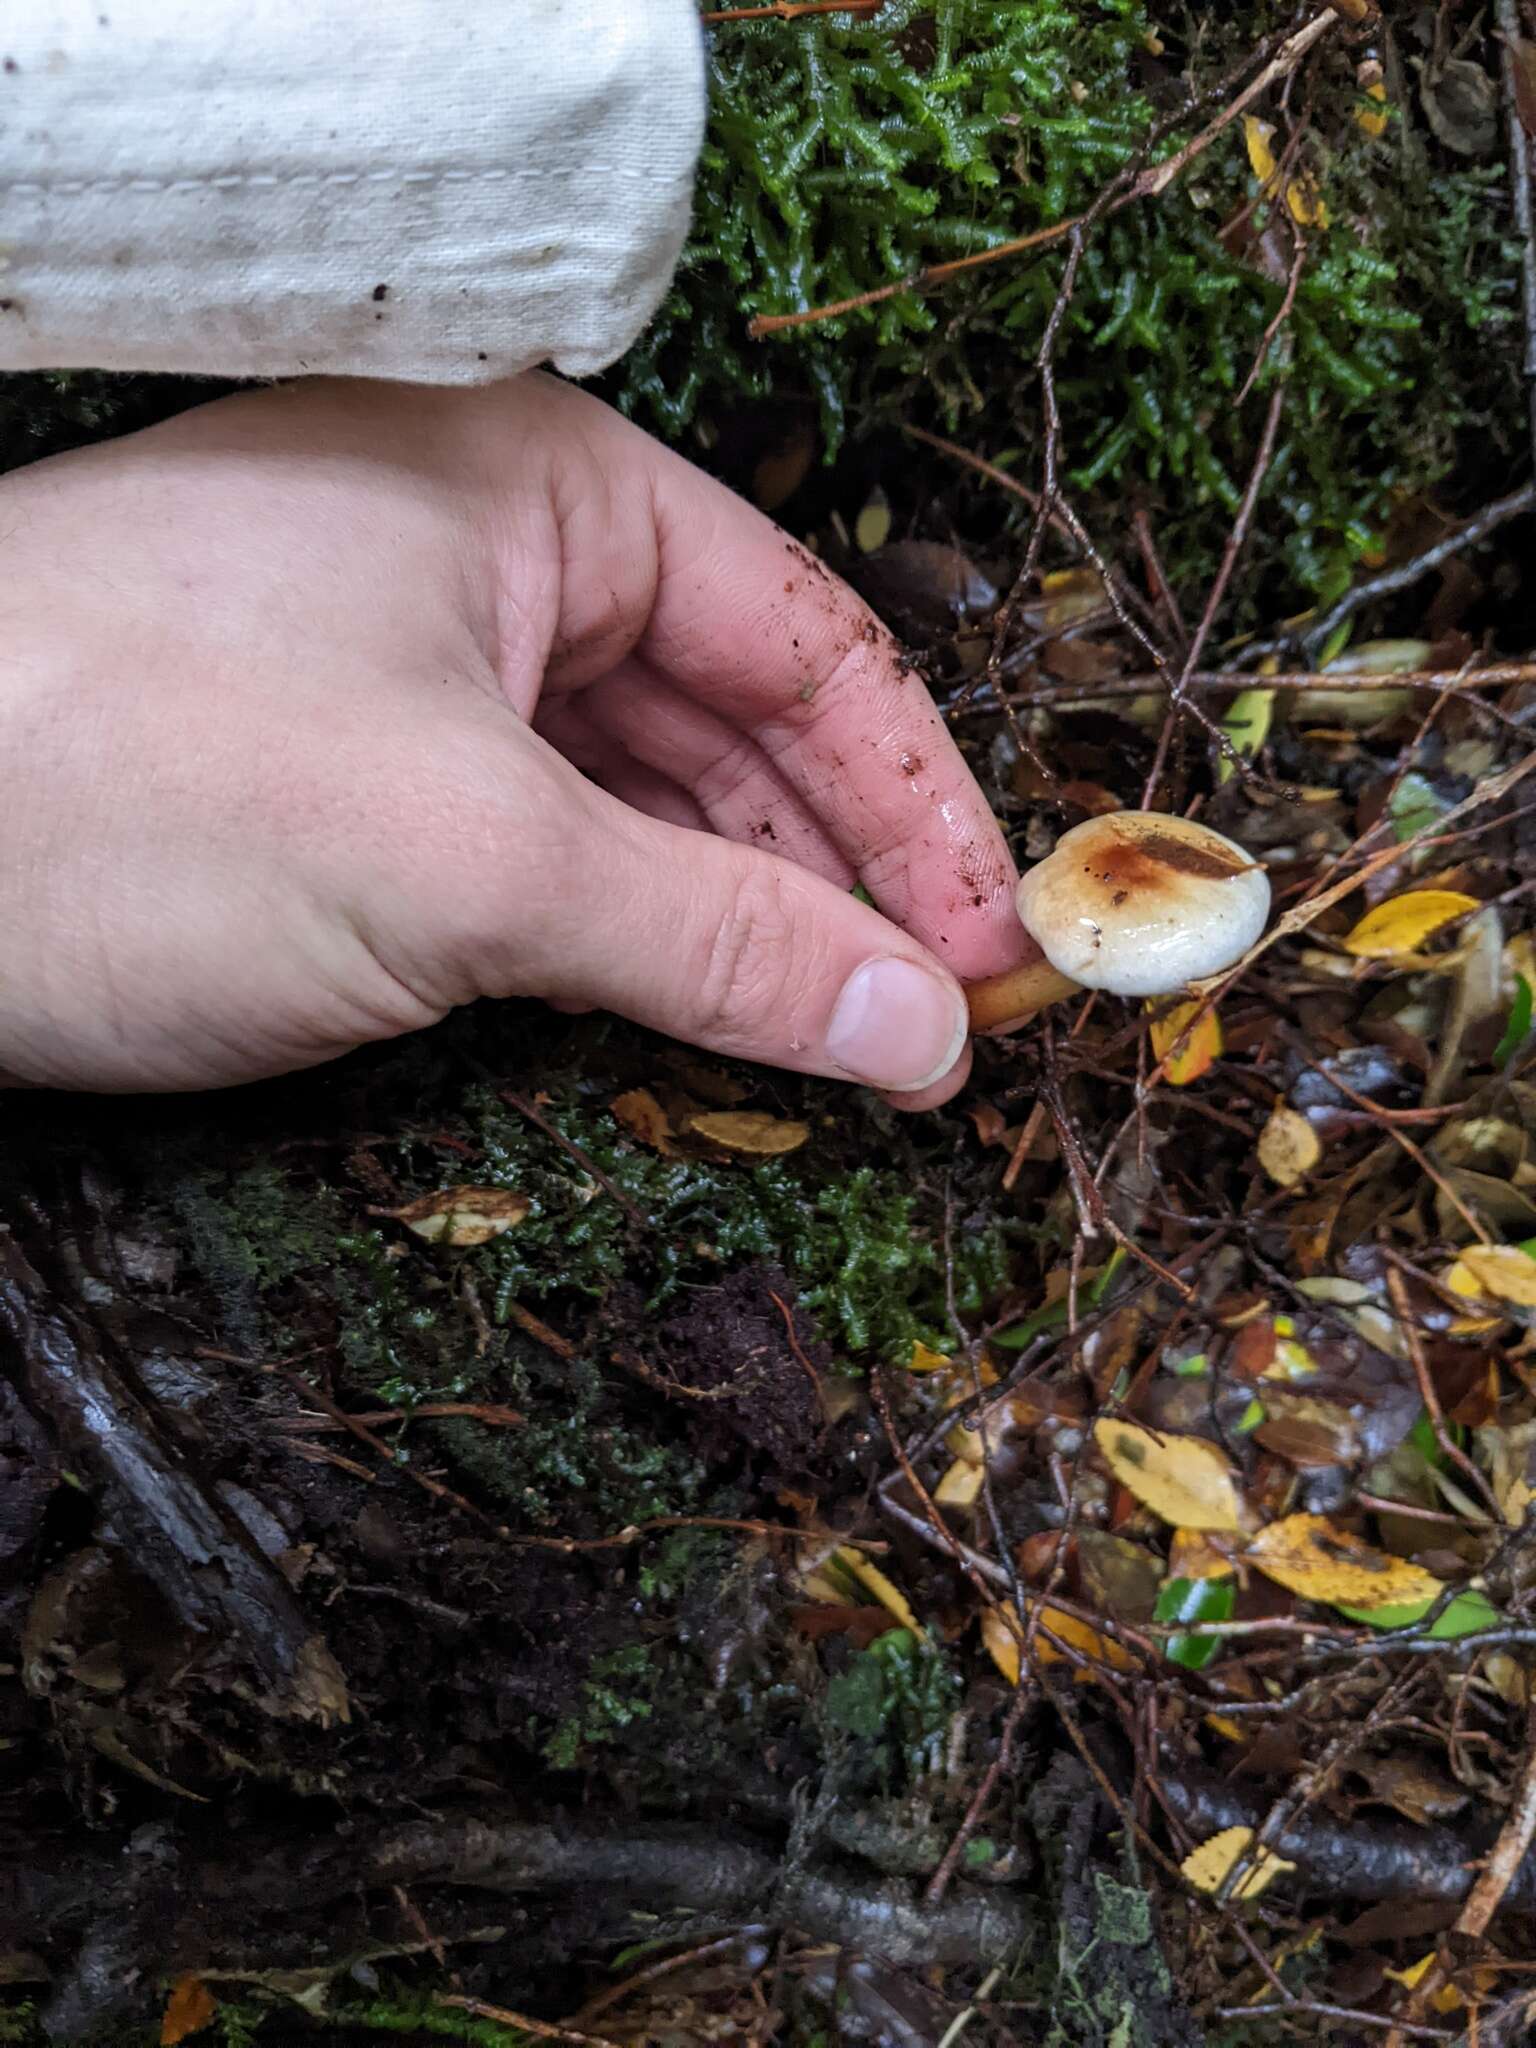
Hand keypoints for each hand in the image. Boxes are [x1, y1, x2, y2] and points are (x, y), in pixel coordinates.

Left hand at [0, 374, 1030, 1097]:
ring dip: (742, 925)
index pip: (804, 641)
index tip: (992, 953)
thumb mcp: (475, 860)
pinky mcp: (348, 788)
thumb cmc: (132, 782)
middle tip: (931, 1030)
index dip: (919, 806)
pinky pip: (542, 858)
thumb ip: (723, 946)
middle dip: (841, 877)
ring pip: (639, 803)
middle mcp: (486, 559)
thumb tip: (919, 1029)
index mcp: (538, 487)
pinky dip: (626, 946)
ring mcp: (411, 676)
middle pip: (734, 724)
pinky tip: (698, 1024)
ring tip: (839, 1046)